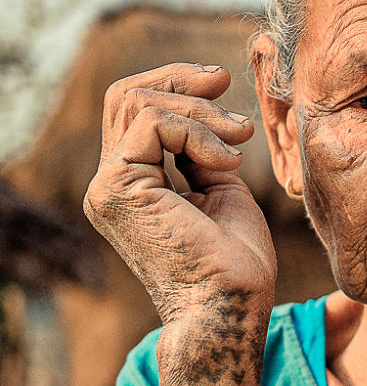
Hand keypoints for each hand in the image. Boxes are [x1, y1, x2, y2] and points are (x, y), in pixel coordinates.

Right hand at [84, 64, 276, 325]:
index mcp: (131, 186)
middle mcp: (110, 185)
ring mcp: (108, 188)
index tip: (223, 83)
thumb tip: (206, 113)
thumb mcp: (222, 191)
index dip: (176, 84)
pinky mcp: (117, 189)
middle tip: (226, 83)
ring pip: (137, 102)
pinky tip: (227, 163)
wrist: (229, 307)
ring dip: (199, 110)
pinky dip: (197, 132)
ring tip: (239, 136)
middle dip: (181, 79)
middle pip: (126, 96)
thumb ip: (203, 153)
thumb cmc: (235, 265)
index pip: (135, 111)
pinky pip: (152, 123)